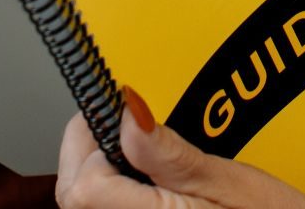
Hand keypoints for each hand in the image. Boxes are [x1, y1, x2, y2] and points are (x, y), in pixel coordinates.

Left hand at [55, 92, 304, 208]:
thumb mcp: (228, 180)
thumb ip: (169, 152)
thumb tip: (128, 111)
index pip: (82, 184)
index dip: (88, 136)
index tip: (110, 105)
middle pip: (75, 196)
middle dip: (88, 152)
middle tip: (121, 121)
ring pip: (89, 205)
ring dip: (101, 172)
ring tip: (139, 150)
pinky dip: (117, 191)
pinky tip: (147, 180)